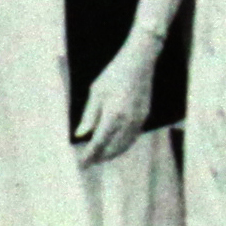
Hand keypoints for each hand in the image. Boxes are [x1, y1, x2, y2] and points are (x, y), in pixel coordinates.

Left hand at [72, 35, 160, 165]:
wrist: (139, 63)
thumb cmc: (114, 74)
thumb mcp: (96, 91)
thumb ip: (89, 115)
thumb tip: (81, 134)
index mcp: (113, 114)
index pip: (100, 142)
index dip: (90, 154)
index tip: (82, 163)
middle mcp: (128, 120)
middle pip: (113, 147)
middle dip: (101, 157)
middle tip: (89, 162)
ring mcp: (138, 119)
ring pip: (125, 145)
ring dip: (112, 153)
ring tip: (100, 157)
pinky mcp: (144, 116)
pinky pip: (133, 137)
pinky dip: (123, 145)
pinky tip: (115, 146)